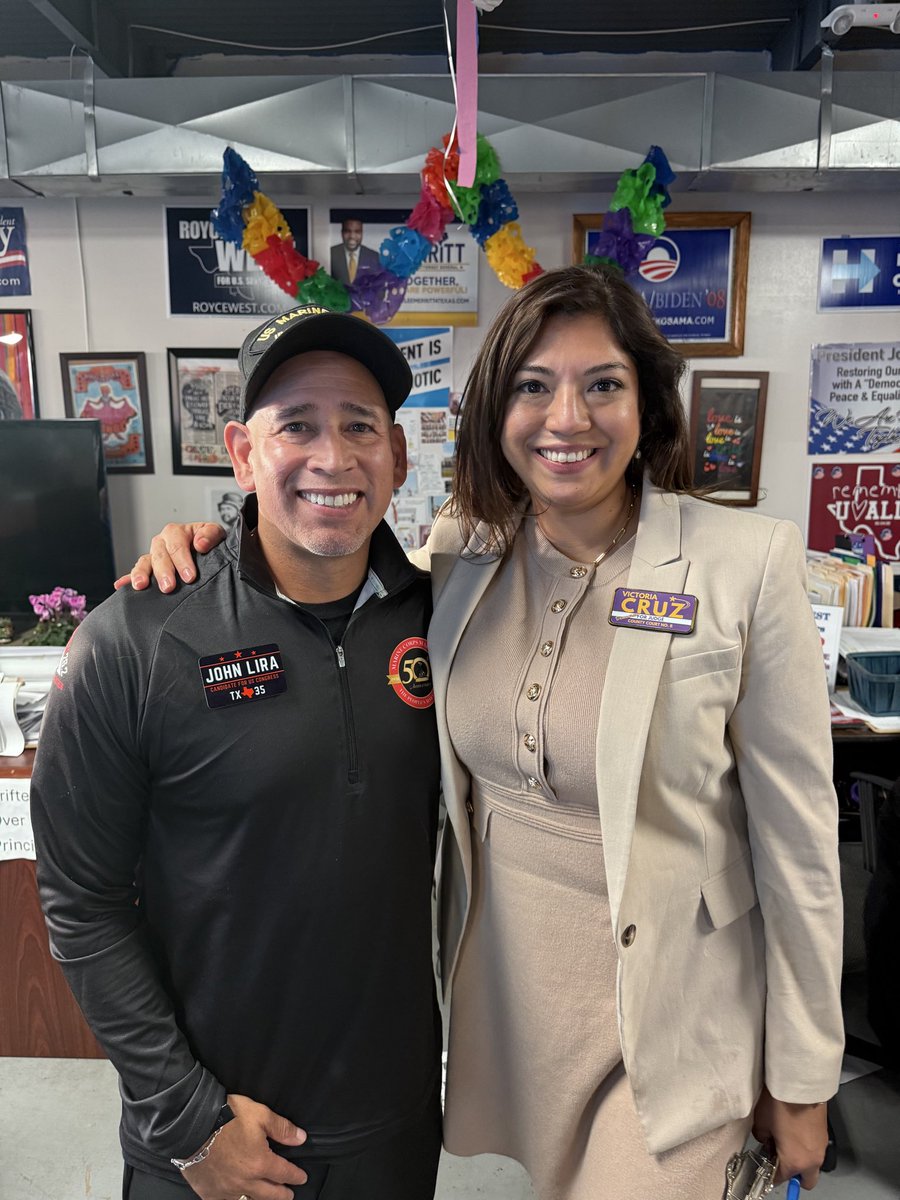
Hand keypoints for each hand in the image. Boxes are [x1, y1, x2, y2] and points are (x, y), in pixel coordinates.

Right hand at [113, 522, 224, 591]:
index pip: (177, 544)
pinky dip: (127, 579)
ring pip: (144, 562)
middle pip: (159, 555)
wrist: (209, 551)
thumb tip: (200, 544)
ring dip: (141, 574)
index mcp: (177, 532)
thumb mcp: (216, 534)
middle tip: (169, 587)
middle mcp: (162, 542)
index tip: (190, 577)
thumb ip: (210, 534)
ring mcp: (154, 556)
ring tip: (141, 586)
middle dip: (163, 572)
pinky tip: (120, 586)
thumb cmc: (211, 543)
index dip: (182, 560)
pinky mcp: (149, 569)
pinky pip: (136, 572)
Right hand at [182, 1092, 307, 1199]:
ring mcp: (227, 1190)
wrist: (191, 1126)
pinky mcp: (210, 1192)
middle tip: (289, 1194)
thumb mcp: (259, 1114)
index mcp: (260, 1162)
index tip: (301, 1178)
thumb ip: (281, 1128)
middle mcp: (246, 1181)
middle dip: (282, 1194)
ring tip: (267, 1198)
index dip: (295, 1176)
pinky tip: (239, 1198)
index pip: (284, 1173)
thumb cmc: (226, 1117)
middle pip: (270, 1194)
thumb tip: (300, 1138)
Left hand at [752, 1085, 827, 1188]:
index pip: (781, 1179)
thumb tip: (765, 1139)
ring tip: (786, 1140)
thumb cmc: (780, 1105)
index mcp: (794, 1162)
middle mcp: (812, 1161)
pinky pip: (816, 1150)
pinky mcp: (825, 1135)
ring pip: (812, 1165)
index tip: (765, 1166)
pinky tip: (796, 1130)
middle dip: (793, 1174)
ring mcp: (822, 1148)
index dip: (771, 1175)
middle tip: (779, 1158)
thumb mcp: (761, 1122)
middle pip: (806, 1180)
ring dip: (801, 1159)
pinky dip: (806, 1147)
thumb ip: (761, 1137)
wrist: (802, 1085)